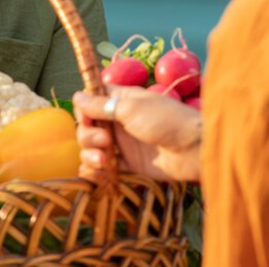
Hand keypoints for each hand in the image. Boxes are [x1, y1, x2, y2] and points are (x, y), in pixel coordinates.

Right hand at [74, 86, 200, 182]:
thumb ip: (102, 105)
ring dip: (90, 154)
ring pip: (92, 147)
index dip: (85, 110)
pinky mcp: (128, 164)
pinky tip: (97, 173)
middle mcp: (118, 120)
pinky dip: (96, 170)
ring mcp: (123, 143)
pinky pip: (103, 167)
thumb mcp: (131, 108)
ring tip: (104, 160)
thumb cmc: (165, 121)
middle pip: (88, 127)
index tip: (88, 118)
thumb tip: (76, 95)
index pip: (91, 101)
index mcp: (120, 100)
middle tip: (106, 141)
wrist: (192, 150)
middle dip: (88, 135)